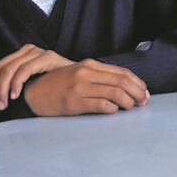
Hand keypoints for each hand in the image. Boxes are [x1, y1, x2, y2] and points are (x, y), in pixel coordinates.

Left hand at [0, 44, 74, 111]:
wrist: (82, 81)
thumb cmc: (57, 86)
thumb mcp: (31, 84)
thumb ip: (14, 85)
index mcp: (20, 55)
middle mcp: (26, 50)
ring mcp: (37, 52)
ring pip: (7, 69)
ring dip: (1, 89)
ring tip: (3, 104)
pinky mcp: (47, 57)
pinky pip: (24, 69)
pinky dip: (16, 83)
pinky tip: (15, 95)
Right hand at [23, 59, 148, 115]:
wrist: (32, 93)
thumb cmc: (59, 85)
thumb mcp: (79, 74)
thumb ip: (100, 77)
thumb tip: (127, 87)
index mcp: (89, 64)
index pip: (122, 72)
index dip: (138, 83)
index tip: (144, 92)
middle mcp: (85, 73)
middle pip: (122, 82)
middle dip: (138, 93)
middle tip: (143, 102)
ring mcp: (79, 87)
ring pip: (115, 93)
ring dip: (128, 102)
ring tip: (130, 108)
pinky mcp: (73, 101)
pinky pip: (101, 105)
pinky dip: (112, 109)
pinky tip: (113, 111)